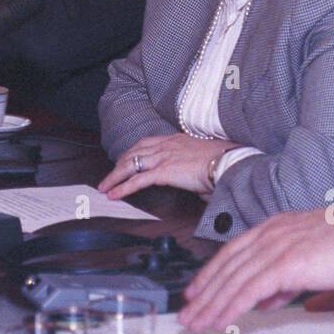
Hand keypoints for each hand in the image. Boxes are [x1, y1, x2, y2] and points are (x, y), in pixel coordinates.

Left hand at [99, 134, 235, 197]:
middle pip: (134, 152)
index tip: (125, 159)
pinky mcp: (164, 171)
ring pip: (130, 165)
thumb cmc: (223, 162)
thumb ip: (196, 169)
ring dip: (115, 176)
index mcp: (176, 139)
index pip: (146, 143)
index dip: (132, 152)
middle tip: (109, 176)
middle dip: (119, 164)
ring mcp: (163, 157)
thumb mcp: (205, 161)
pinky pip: (137, 180)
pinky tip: (114, 194)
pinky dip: (122, 187)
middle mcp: (166, 145)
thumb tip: (199, 185)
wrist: (228, 161)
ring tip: (105, 187)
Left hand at [177, 208, 333, 332]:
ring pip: (233, 280)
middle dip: (204, 292)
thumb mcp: (308, 259)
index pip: (231, 252)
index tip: (197, 289)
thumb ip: (284, 278)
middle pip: (226, 266)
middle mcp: (269, 234)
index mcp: (273, 228)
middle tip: (188, 311)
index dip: (211, 273)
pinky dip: (231, 306)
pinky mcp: (285, 263)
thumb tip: (268, 298)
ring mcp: (276, 247)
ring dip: (212, 303)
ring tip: (197, 321)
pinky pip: (250, 289)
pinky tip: (220, 318)